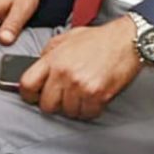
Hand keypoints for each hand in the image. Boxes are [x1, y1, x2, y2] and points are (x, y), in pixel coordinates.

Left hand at [19, 17, 140, 120]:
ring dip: (74, 107)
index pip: (27, 84)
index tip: (33, 97)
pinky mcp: (98, 95)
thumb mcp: (65, 39)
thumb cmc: (98, 39)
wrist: (126, 40)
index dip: (28, 95)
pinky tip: (93, 98)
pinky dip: (90, 110)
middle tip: (63, 97)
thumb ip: (48, 55)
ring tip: (81, 94)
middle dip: (54, 104)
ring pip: (68, 112)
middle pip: (47, 105)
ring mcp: (81, 86)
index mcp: (53, 59)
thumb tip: (37, 70)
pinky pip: (87, 114)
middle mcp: (64, 74)